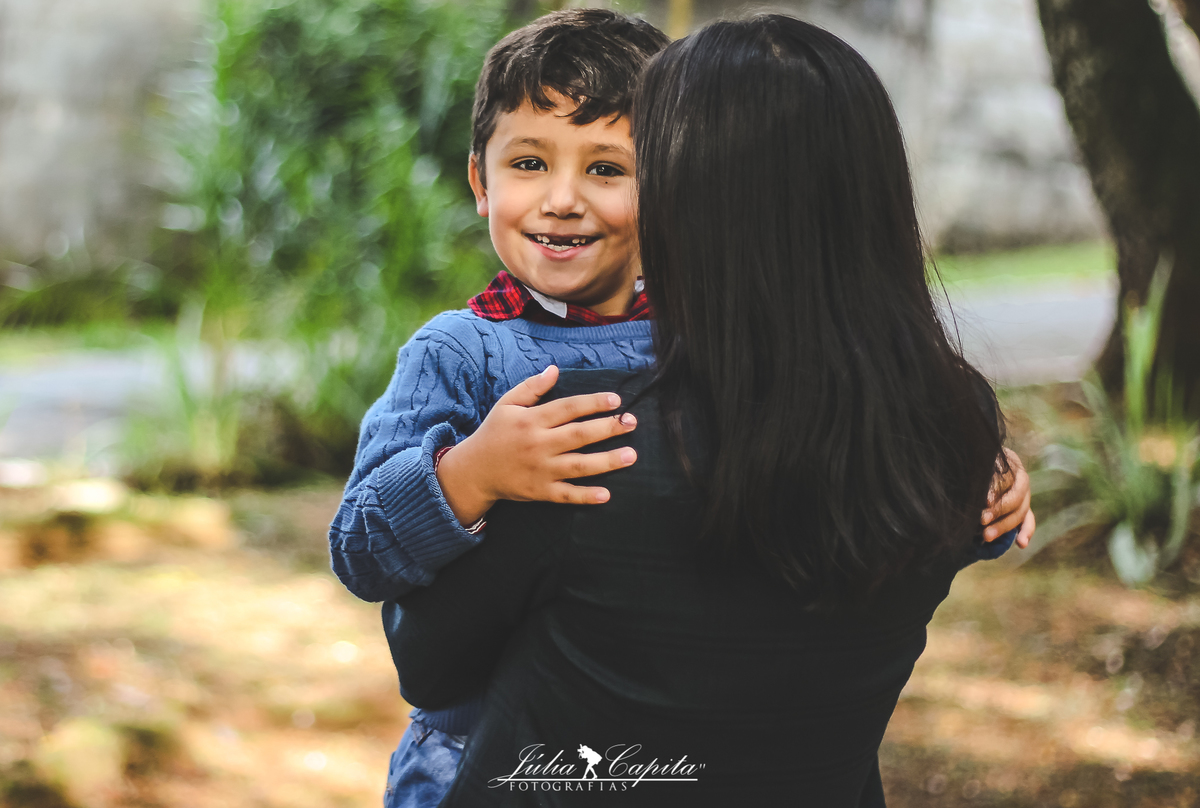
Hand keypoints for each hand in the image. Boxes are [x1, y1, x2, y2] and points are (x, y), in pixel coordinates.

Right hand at [436, 365, 637, 525]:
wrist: (474, 471)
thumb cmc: (494, 433)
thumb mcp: (507, 404)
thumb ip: (532, 387)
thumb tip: (555, 369)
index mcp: (531, 420)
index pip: (568, 408)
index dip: (593, 403)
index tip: (616, 399)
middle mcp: (538, 445)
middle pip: (578, 435)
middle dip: (608, 428)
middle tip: (632, 422)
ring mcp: (540, 470)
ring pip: (578, 466)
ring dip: (607, 461)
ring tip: (631, 455)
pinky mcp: (539, 491)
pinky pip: (565, 495)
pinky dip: (584, 496)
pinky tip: (606, 494)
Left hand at [981, 447, 1035, 548]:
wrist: (979, 463)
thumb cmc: (976, 465)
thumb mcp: (979, 465)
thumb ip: (982, 475)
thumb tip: (979, 492)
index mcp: (1010, 464)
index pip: (1006, 478)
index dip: (996, 490)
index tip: (985, 501)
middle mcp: (1020, 479)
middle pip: (1014, 498)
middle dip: (998, 511)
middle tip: (981, 520)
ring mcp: (1025, 495)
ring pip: (1020, 512)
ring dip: (1004, 526)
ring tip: (986, 536)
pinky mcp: (1024, 509)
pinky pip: (1029, 521)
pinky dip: (1026, 532)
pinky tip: (1021, 543)